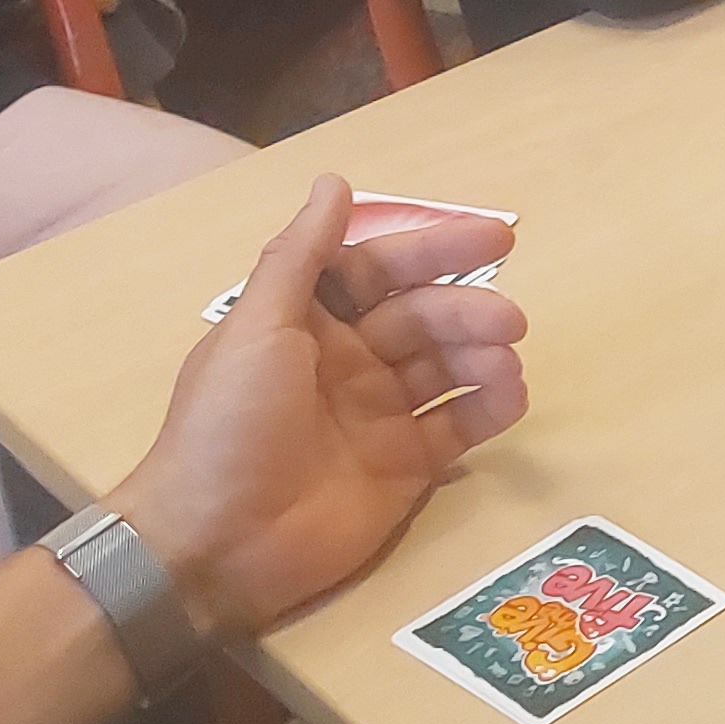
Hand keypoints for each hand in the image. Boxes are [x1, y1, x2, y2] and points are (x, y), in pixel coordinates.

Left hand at [108, 179, 530, 641]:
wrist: (213, 543)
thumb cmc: (229, 425)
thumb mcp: (257, 328)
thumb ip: (299, 257)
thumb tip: (334, 180)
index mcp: (309, 323)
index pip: (381, 269)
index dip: (434, 249)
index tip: (495, 239)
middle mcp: (349, 362)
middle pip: (422, 317)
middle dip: (467, 310)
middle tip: (511, 321)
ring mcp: (379, 417)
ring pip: (448, 367)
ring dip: (484, 355)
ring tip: (507, 362)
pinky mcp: (404, 469)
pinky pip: (459, 427)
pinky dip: (491, 408)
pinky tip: (511, 397)